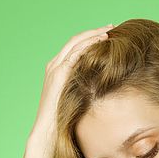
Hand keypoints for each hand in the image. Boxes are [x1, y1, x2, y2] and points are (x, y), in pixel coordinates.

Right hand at [30, 24, 114, 142]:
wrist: (47, 130)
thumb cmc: (62, 120)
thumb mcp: (74, 100)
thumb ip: (82, 89)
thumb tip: (100, 89)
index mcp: (57, 69)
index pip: (74, 47)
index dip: (90, 38)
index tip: (106, 35)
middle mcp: (54, 65)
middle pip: (75, 40)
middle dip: (94, 31)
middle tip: (111, 27)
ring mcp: (55, 68)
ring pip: (76, 43)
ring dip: (93, 35)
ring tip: (109, 31)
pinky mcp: (59, 74)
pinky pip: (75, 53)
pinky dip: (89, 45)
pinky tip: (101, 42)